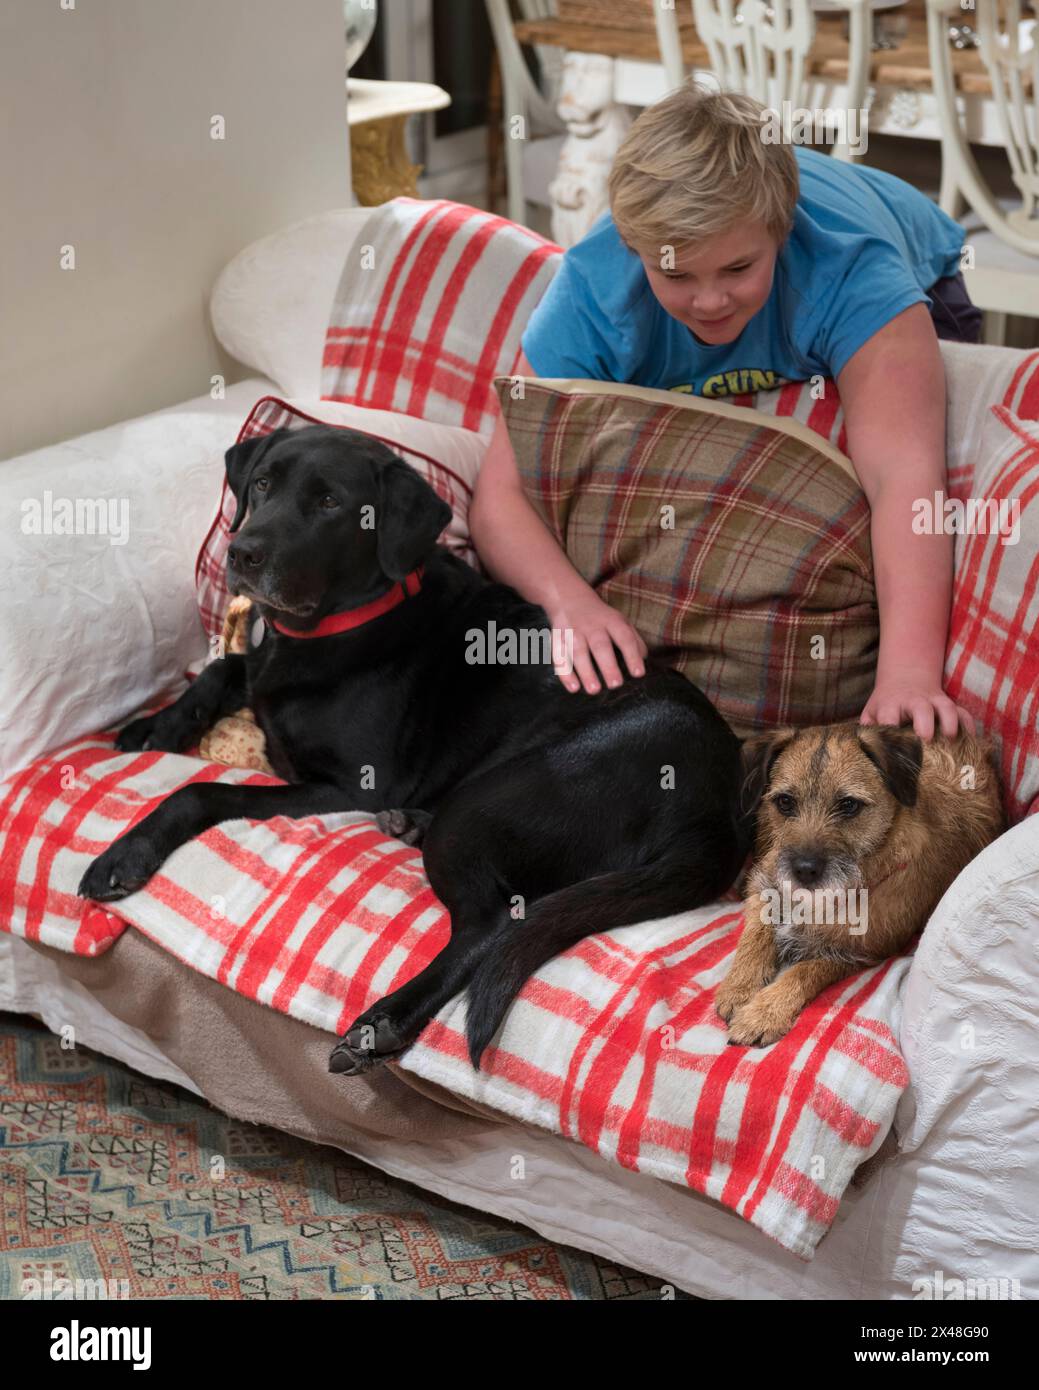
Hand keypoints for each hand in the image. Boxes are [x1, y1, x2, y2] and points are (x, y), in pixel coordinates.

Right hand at [546, 591, 647, 693]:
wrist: (569, 598)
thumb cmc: (600, 617)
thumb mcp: (619, 620)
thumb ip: (633, 638)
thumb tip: (644, 658)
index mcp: (611, 621)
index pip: (624, 637)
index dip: (632, 655)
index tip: (638, 673)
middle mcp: (592, 626)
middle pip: (600, 645)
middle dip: (607, 665)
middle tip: (615, 684)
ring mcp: (573, 632)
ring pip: (578, 652)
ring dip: (586, 672)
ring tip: (594, 690)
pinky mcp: (558, 640)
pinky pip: (559, 657)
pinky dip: (565, 673)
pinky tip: (573, 688)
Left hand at [859, 674, 974, 739]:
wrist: (906, 678)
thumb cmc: (886, 704)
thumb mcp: (871, 713)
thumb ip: (868, 730)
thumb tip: (866, 755)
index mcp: (890, 705)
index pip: (888, 716)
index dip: (890, 729)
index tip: (892, 748)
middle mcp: (913, 701)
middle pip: (921, 707)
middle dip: (924, 722)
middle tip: (926, 739)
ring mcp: (934, 701)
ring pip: (946, 706)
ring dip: (950, 722)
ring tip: (950, 739)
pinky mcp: (949, 704)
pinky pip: (963, 713)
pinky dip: (968, 726)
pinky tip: (970, 742)